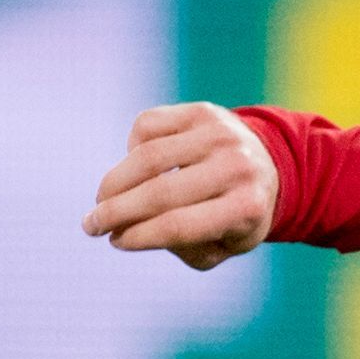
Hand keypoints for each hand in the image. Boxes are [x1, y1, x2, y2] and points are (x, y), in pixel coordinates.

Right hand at [82, 102, 277, 265]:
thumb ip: (182, 247)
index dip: (140, 236)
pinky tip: (134, 170)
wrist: (268, 165)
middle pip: (160, 192)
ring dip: (114, 183)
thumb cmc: (235, 215)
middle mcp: (235, 166)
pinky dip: (131, 150)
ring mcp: (218, 133)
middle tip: (90, 226)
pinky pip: (148, 127)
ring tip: (101, 203)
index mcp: (245, 207)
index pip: (180, 225)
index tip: (115, 242)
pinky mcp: (201, 111)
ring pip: (147, 157)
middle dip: (116, 212)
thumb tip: (129, 233)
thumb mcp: (222, 246)